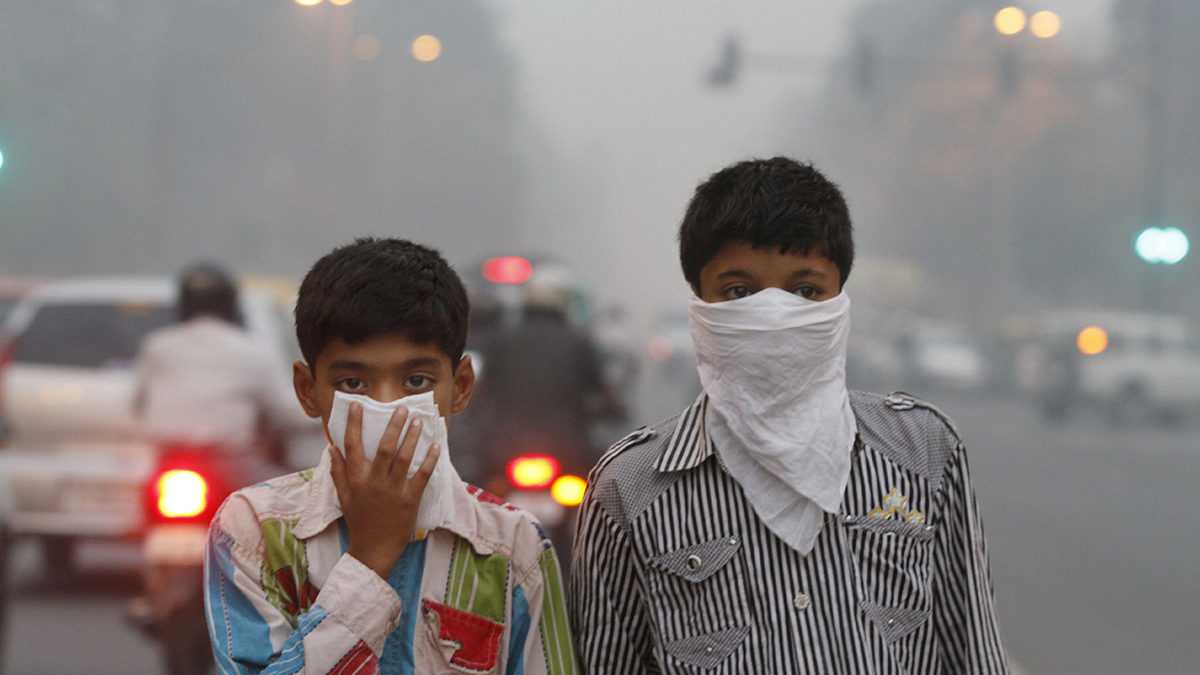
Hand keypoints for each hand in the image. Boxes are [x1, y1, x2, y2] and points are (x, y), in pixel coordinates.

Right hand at [330, 403, 440, 579]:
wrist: (373, 549)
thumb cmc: (358, 521)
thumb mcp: (343, 496)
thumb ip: (338, 471)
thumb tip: (331, 448)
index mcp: (356, 479)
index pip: (353, 445)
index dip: (354, 424)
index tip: (357, 405)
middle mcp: (374, 482)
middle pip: (384, 447)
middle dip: (393, 426)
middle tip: (401, 408)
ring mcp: (393, 490)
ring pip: (404, 458)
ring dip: (412, 437)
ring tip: (418, 421)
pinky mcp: (410, 500)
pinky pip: (422, 475)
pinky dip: (430, 460)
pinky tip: (435, 446)